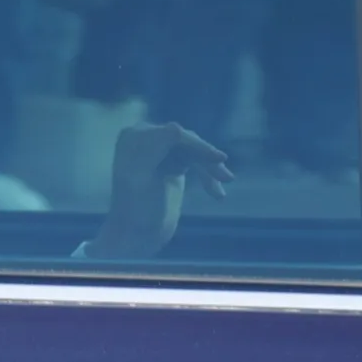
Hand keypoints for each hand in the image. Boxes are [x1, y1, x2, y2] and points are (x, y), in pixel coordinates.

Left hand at [85, 121, 233, 260]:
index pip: (173, 134)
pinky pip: (198, 160)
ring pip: (195, 150)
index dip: (197, 145)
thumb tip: (175, 127)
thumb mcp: (140, 178)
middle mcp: (145, 138)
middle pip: (187, 140)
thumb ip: (153, 150)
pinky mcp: (173, 163)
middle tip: (228, 178)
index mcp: (133, 137)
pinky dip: (208, 174)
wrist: (136, 235)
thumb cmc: (136, 210)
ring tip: (227, 183)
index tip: (219, 158)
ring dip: (211, 167)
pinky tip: (217, 193)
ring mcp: (160, 150)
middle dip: (207, 157)